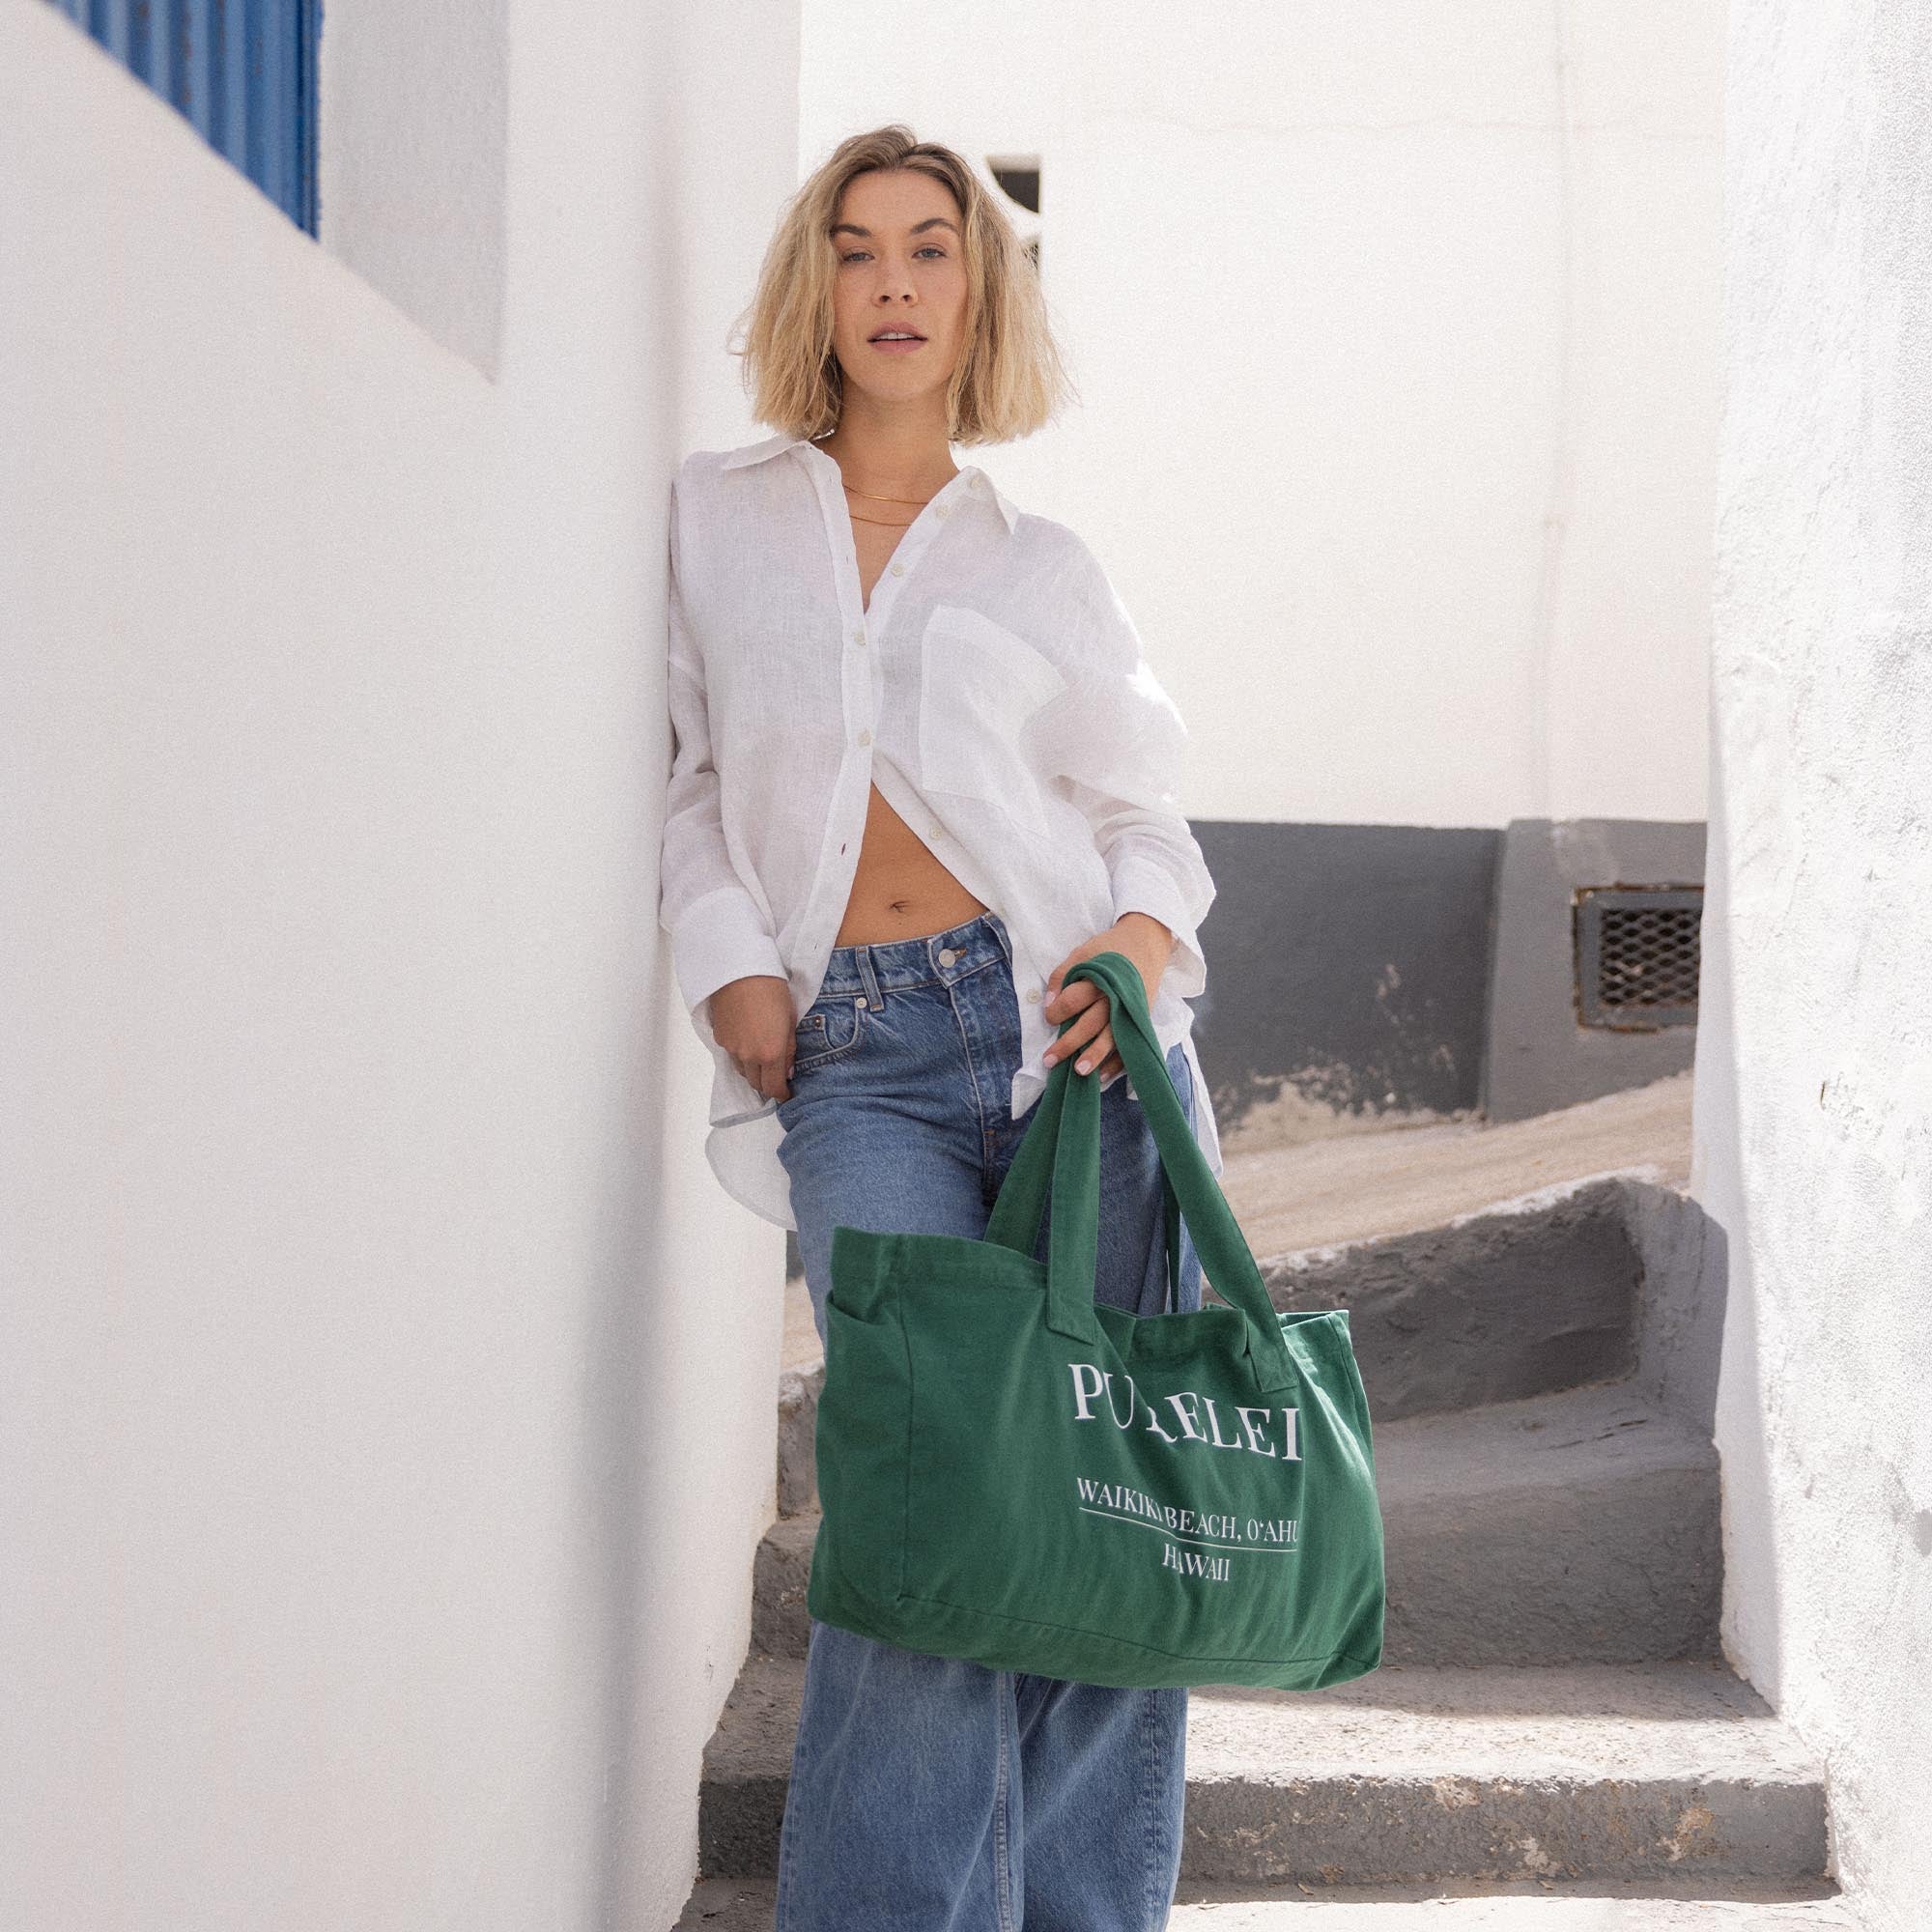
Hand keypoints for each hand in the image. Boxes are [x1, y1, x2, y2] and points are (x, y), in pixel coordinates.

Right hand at [708, 974, 800, 1100]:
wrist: (738, 969)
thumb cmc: (771, 988)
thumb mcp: (789, 1019)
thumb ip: (789, 1049)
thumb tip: (788, 1071)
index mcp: (770, 1053)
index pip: (773, 1088)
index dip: (781, 1094)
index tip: (787, 1093)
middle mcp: (749, 1056)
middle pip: (756, 1083)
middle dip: (767, 1083)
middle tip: (776, 1074)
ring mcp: (731, 1048)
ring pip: (743, 1071)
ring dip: (753, 1070)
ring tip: (762, 1057)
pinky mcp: (719, 1038)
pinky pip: (731, 1055)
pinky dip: (741, 1055)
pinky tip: (747, 1040)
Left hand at [1041, 914, 1174, 1084]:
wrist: (1147, 943)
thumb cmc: (1109, 949)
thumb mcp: (1083, 952)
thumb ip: (1062, 974)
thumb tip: (1048, 1002)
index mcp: (1099, 979)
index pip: (1072, 1000)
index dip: (1056, 1011)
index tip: (1049, 1017)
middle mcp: (1115, 998)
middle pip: (1089, 1024)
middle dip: (1068, 1044)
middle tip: (1049, 1060)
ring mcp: (1131, 1011)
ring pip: (1112, 1038)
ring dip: (1095, 1056)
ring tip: (1080, 1072)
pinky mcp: (1141, 1018)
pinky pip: (1130, 1045)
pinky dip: (1118, 1062)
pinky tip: (1103, 1075)